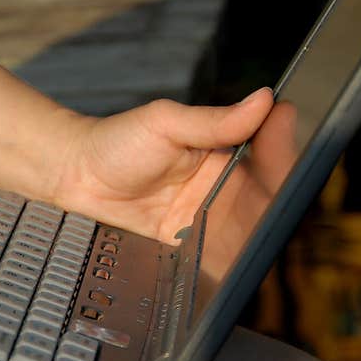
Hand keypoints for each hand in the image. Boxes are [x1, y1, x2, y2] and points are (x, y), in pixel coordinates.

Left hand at [53, 87, 274, 242]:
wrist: (77, 176)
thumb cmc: (118, 142)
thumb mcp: (165, 123)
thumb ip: (213, 119)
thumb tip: (262, 100)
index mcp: (225, 152)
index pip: (268, 151)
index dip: (283, 145)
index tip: (284, 127)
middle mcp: (224, 186)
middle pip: (270, 196)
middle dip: (283, 190)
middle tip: (278, 183)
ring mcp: (208, 218)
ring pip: (253, 229)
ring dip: (265, 229)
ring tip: (268, 226)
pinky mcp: (190, 246)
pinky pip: (222, 257)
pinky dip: (237, 260)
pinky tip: (245, 260)